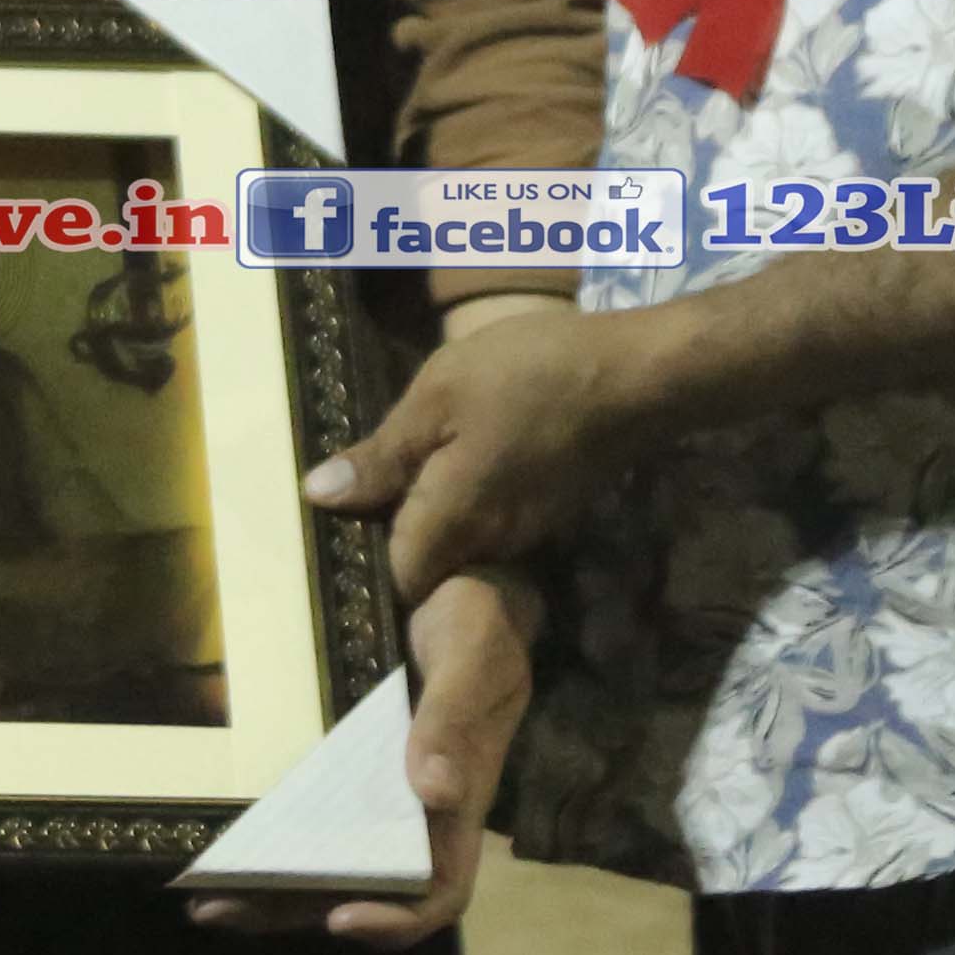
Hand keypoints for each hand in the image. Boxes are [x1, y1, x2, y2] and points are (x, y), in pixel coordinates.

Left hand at [197, 568, 537, 951]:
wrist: (456, 576)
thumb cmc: (478, 619)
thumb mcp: (473, 656)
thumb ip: (454, 720)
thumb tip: (436, 793)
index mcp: (459, 802)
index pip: (440, 888)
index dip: (398, 920)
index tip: (341, 920)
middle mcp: (414, 810)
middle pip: (361, 888)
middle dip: (296, 909)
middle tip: (220, 908)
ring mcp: (376, 789)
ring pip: (326, 860)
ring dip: (269, 886)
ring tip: (201, 893)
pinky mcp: (343, 760)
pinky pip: (307, 812)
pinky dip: (265, 833)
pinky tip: (213, 833)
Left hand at [310, 293, 640, 594]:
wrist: (636, 375)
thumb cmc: (528, 376)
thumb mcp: (436, 399)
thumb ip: (380, 457)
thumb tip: (317, 497)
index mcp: (454, 524)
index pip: (399, 578)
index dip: (370, 550)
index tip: (346, 514)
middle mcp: (493, 547)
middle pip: (431, 565)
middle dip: (400, 532)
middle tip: (374, 476)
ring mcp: (530, 533)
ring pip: (465, 543)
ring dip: (437, 512)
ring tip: (415, 458)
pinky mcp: (553, 513)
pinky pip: (496, 522)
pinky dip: (474, 498)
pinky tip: (467, 451)